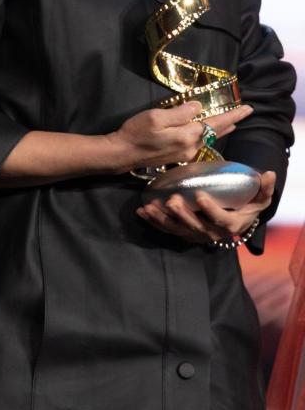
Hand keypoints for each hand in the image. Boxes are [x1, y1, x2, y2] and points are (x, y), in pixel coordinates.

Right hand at [106, 99, 253, 173]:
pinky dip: (208, 136)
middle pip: (216, 133)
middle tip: (246, 113)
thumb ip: (179, 113)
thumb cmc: (136, 132)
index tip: (248, 108)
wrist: (123, 154)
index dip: (232, 115)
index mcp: (187, 135)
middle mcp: (191, 147)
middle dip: (231, 122)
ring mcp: (185, 154)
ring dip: (221, 129)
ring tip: (232, 122)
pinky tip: (209, 133)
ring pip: (208, 139)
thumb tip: (198, 107)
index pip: (215, 123)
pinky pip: (199, 144)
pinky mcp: (178, 157)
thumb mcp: (156, 117)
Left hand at [137, 170, 274, 246]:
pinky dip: (154, 222)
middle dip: (182, 215)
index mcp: (231, 224)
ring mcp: (196, 234)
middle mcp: (212, 234)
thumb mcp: (260, 197)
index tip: (200, 195)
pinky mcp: (183, 233)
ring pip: (177, 230)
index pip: (220, 219)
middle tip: (172, 201)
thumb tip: (269, 174)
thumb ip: (265, 187)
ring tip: (150, 208)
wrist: (239, 219)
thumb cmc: (249, 204)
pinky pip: (167, 229)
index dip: (211, 209)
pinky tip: (141, 211)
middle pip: (195, 227)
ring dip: (162, 219)